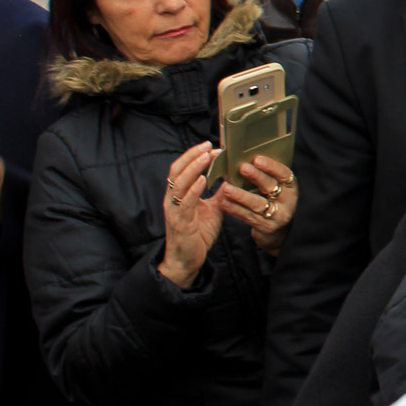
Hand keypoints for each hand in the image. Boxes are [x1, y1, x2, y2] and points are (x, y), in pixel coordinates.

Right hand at [158, 142, 223, 288]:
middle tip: (208, 145)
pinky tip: (202, 180)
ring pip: (178, 183)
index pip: (183, 169)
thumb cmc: (198, 234)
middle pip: (177, 170)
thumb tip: (231, 178)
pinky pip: (185, 203)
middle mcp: (173, 199)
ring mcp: (174, 210)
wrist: (188, 260)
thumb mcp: (213, 210)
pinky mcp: (180, 222)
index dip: (195, 156)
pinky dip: (193, 189)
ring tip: (206, 156)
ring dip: (193, 168)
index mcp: (180, 194)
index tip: (211, 146)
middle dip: (192, 156)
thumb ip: (219, 194)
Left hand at [218, 155, 296, 255]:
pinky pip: (248, 217)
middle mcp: (287, 201)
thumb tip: (242, 156)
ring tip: (227, 188)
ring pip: (257, 204)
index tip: (257, 159)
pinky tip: (224, 202)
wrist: (278, 228)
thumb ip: (265, 174)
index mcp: (290, 186)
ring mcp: (277, 215)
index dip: (271, 166)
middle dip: (256, 176)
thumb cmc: (272, 199)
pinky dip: (235, 209)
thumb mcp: (275, 186)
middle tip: (242, 168)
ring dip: (241, 195)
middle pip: (270, 187)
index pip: (284, 174)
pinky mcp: (265, 227)